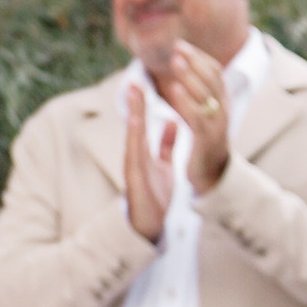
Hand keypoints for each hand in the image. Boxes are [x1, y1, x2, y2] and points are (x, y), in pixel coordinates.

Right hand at [123, 73, 173, 244]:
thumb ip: (167, 144)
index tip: (142, 82)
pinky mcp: (134, 181)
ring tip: (134, 98)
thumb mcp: (164, 166)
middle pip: (134, 126)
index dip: (142, 104)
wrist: (149, 225)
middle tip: (133, 80)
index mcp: (143, 154)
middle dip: (134, 104)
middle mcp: (135, 158)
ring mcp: (133, 169)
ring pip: (133, 139)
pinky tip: (137, 126)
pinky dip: (135, 141)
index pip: (142, 123)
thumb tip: (173, 122)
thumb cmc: (155, 196)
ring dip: (133, 118)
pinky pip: (135, 158)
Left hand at [161, 41, 234, 195]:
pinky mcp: (207, 140)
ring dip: (190, 76)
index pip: (215, 73)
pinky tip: (174, 90)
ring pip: (206, 95)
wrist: (213, 177)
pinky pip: (197, 117)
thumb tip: (185, 75)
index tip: (181, 46)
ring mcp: (217, 125)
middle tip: (177, 48)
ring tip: (175, 62)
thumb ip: (198, 97)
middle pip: (212, 79)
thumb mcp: (203, 117)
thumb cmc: (204, 145)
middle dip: (194, 61)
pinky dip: (186, 102)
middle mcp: (224, 110)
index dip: (199, 58)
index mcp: (223, 103)